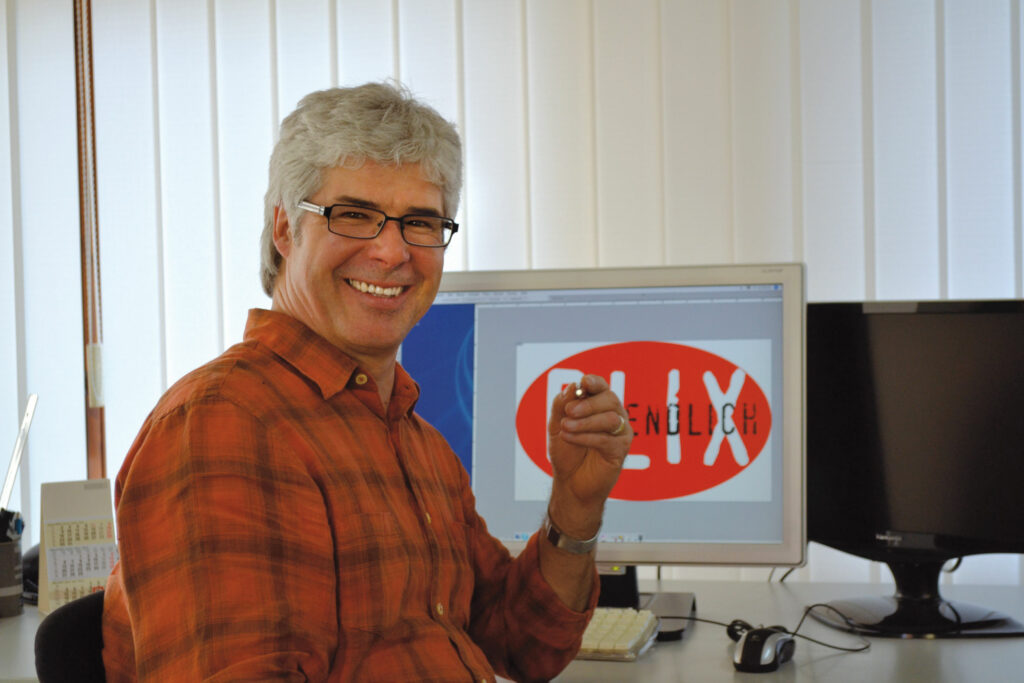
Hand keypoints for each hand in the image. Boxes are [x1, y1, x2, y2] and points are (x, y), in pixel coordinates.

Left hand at [546, 374, 631, 538]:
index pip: (601, 387)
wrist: (570, 482)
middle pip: (609, 399)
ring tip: (566, 428)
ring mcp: (620, 433)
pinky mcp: (621, 450)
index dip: (595, 382)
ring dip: (585, 422)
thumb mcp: (557, 426)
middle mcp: (614, 415)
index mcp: (599, 405)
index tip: (584, 382)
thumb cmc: (566, 452)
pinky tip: (570, 438)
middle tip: (568, 412)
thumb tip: (572, 387)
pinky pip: (606, 439)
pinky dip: (586, 437)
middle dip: (588, 404)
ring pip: (611, 419)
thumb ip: (561, 406)